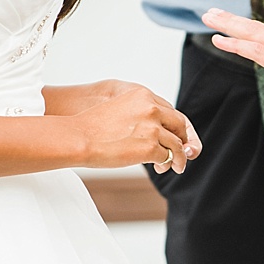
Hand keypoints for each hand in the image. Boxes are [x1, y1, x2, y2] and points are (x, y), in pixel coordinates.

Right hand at [74, 85, 200, 173]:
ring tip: (176, 166)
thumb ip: (137, 114)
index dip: (176, 126)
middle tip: (184, 152)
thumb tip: (150, 130)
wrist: (79, 138)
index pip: (169, 109)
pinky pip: (168, 157)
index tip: (177, 136)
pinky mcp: (151, 147)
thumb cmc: (91, 128)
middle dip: (185, 140)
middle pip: (180, 124)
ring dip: (179, 157)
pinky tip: (161, 168)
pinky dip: (167, 164)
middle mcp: (151, 108)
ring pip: (178, 144)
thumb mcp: (118, 109)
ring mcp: (153, 128)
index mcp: (142, 95)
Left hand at [202, 8, 263, 95]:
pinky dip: (233, 43)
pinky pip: (251, 49)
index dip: (249, 28)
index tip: (235, 23)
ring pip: (248, 31)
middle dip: (231, 19)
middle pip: (253, 27)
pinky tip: (218, 39)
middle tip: (212, 12)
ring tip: (207, 17)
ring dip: (226, 23)